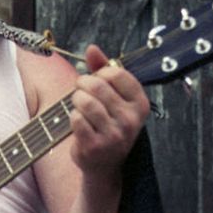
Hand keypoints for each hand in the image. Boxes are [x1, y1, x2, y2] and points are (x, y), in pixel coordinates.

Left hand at [67, 45, 149, 184]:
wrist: (104, 164)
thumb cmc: (109, 124)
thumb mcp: (114, 97)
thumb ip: (103, 69)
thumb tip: (92, 48)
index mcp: (140, 104)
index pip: (116, 73)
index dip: (100, 72)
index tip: (96, 79)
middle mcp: (131, 120)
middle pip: (98, 86)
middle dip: (83, 84)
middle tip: (80, 90)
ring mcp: (114, 135)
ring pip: (85, 102)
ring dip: (76, 100)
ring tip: (78, 104)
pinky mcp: (95, 146)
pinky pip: (76, 119)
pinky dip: (72, 117)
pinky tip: (78, 122)